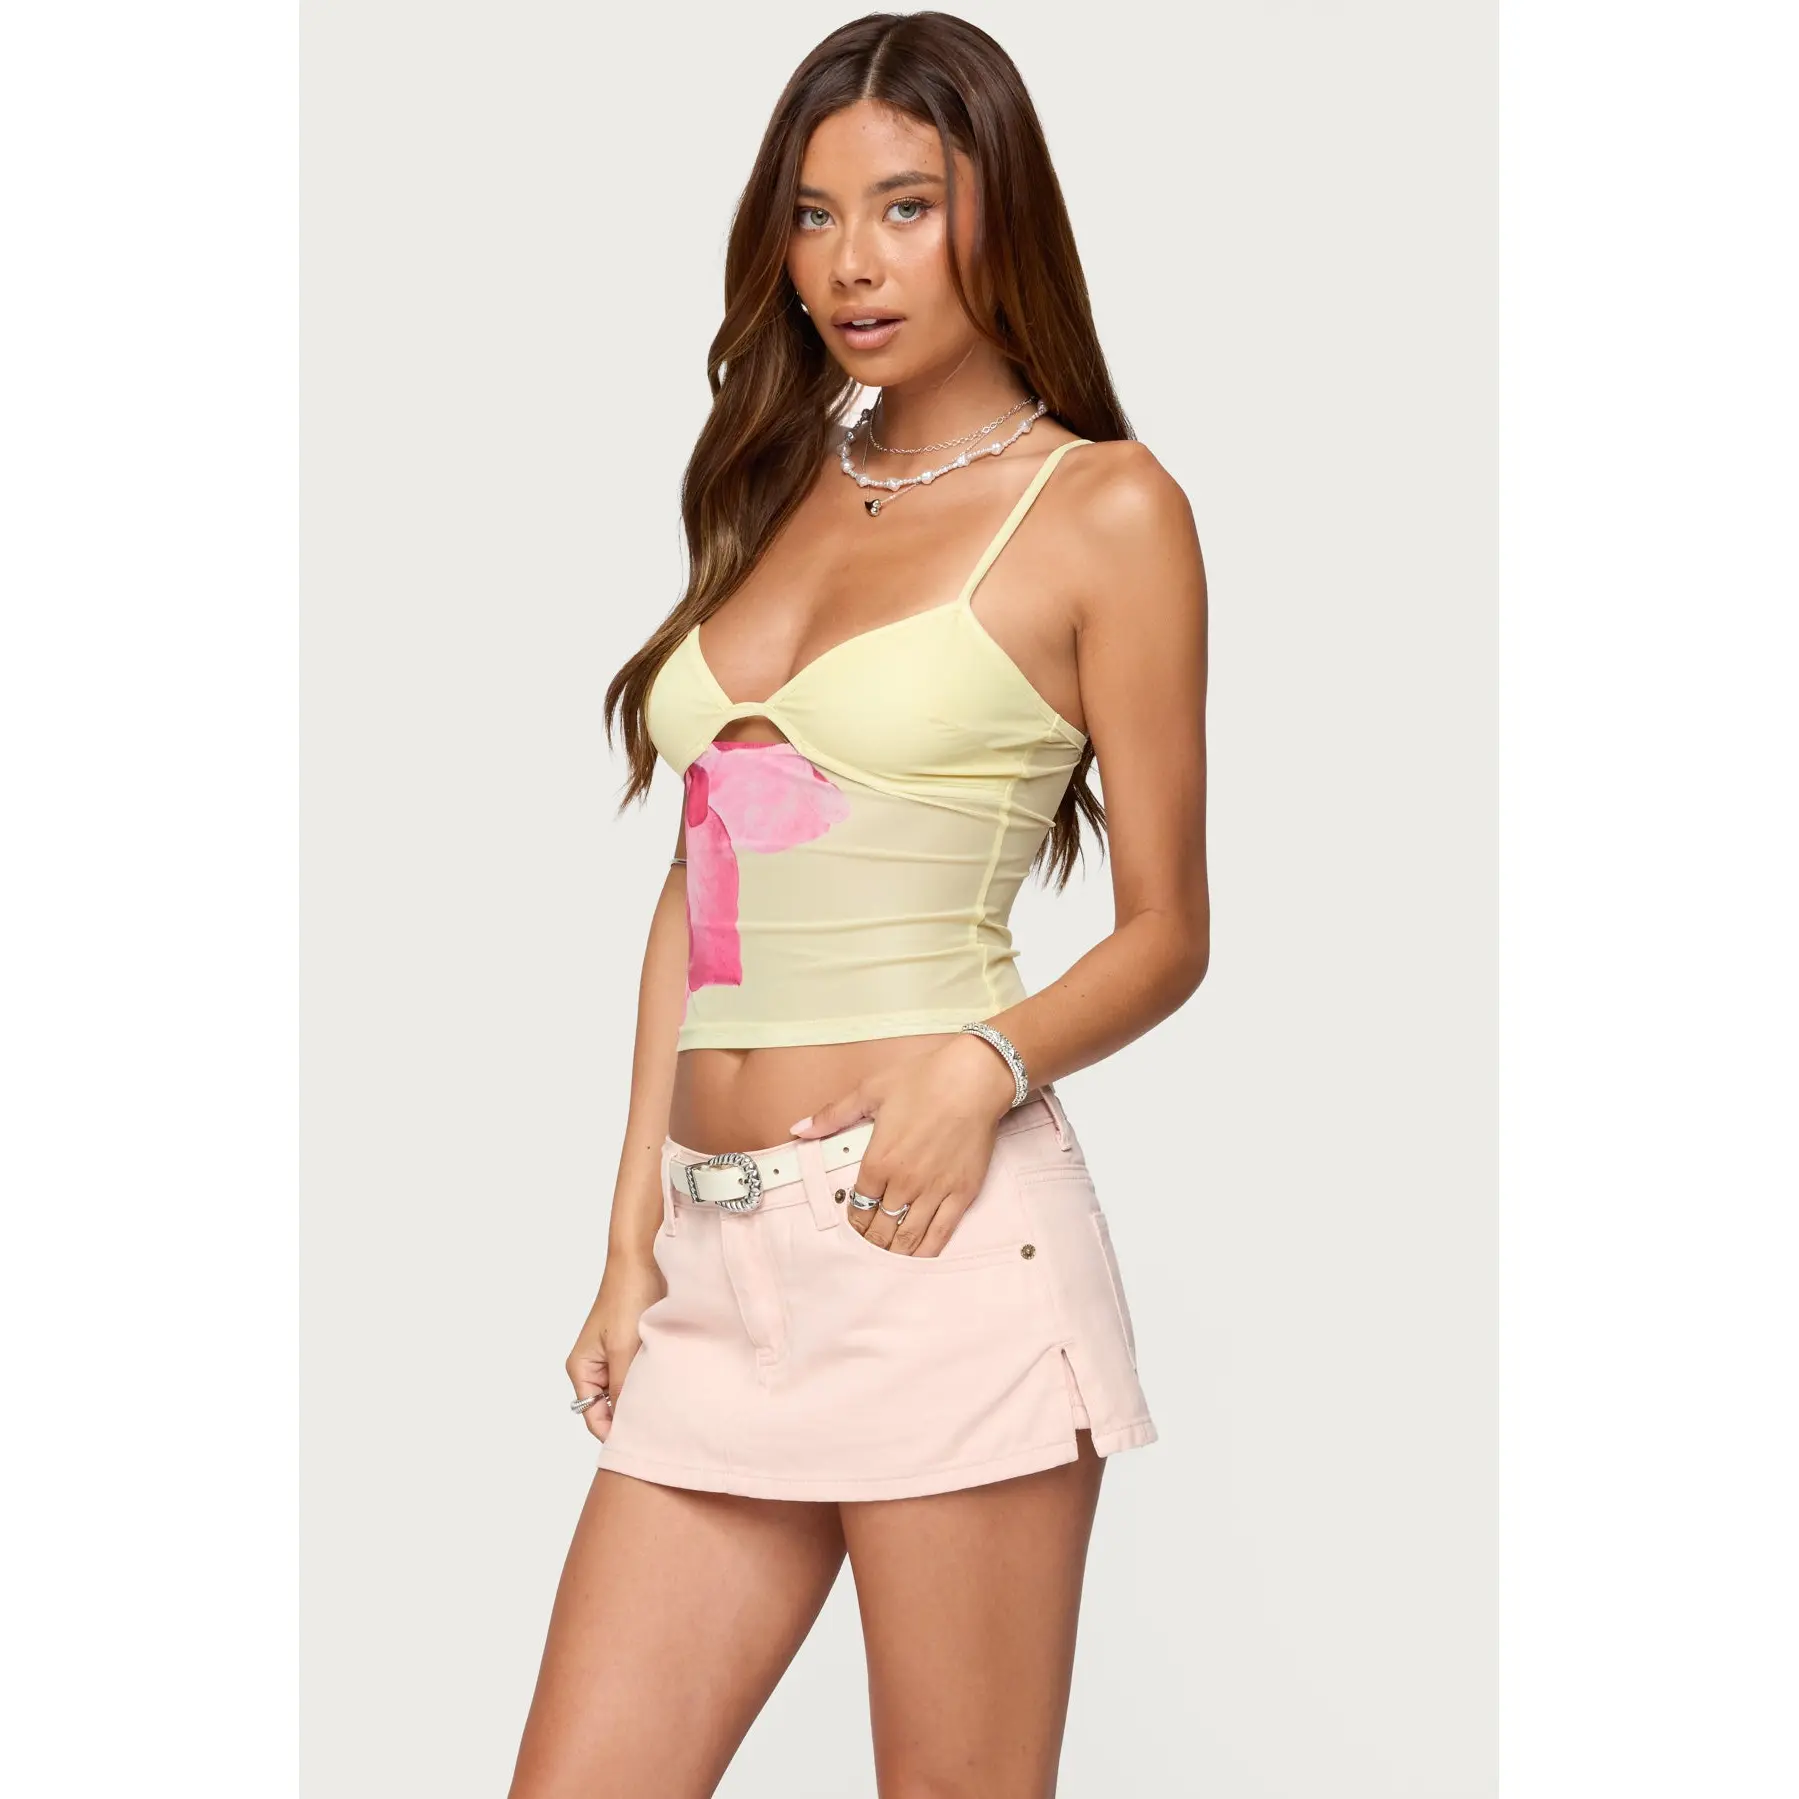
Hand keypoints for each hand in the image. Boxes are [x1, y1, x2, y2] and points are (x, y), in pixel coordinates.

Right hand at [566, 1250, 664, 1440]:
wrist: (641, 1260)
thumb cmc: (627, 1298)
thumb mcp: (624, 1350)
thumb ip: (621, 1389)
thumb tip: (625, 1426)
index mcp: (581, 1368)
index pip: (593, 1417)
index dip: (614, 1433)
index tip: (641, 1444)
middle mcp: (592, 1366)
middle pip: (608, 1408)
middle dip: (629, 1417)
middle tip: (657, 1429)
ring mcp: (611, 1357)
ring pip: (624, 1392)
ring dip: (640, 1398)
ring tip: (663, 1407)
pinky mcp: (629, 1347)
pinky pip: (635, 1376)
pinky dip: (647, 1382)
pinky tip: (665, 1385)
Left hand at [789, 1034, 1018, 1255]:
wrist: (974, 1080)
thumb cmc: (924, 1079)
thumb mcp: (871, 1090)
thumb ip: (833, 1115)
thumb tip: (798, 1130)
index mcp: (878, 1161)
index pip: (858, 1206)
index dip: (853, 1220)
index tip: (853, 1223)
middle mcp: (904, 1183)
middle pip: (880, 1228)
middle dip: (871, 1241)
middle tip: (868, 1246)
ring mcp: (934, 1192)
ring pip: (908, 1238)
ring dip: (894, 1252)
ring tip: (887, 1258)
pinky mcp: (962, 1194)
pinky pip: (941, 1233)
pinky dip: (926, 1251)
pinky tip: (918, 1258)